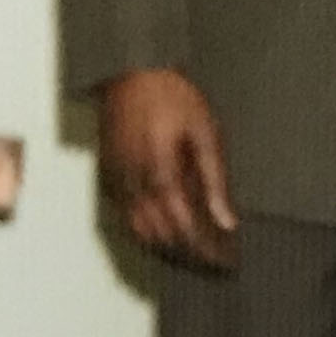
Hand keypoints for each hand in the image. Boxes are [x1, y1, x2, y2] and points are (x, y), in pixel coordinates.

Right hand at [98, 68, 237, 269]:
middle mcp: (134, 188)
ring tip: (196, 254)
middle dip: (190, 257)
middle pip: (162, 241)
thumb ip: (215, 180)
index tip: (228, 262)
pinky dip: (148, 234)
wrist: (130, 73)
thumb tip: (227, 221)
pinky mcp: (107, 179)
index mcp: (161, 177)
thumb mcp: (205, 133)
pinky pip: (126, 220)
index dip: (207, 252)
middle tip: (216, 264)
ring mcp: (116, 185)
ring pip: (140, 235)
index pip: (186, 232)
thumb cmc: (172, 97)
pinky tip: (168, 232)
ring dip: (168, 250)